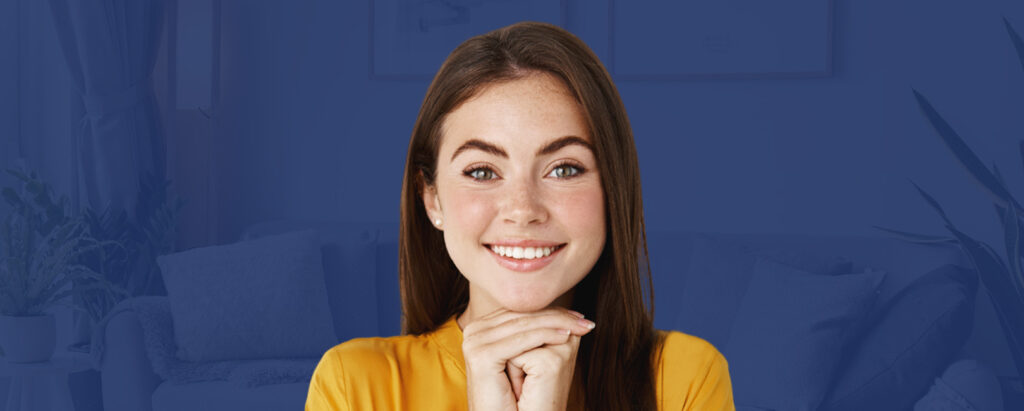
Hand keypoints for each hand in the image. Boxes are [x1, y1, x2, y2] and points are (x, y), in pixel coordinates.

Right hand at [461, 307, 595, 410]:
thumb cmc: (519, 398)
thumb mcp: (528, 358)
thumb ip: (534, 331)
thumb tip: (565, 310)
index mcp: (481, 328)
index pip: (521, 311)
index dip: (550, 311)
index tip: (578, 315)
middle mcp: (474, 330)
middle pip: (522, 316)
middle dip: (556, 316)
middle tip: (585, 320)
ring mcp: (474, 341)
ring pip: (524, 325)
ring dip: (556, 323)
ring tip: (581, 326)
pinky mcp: (481, 355)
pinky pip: (521, 340)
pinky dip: (545, 336)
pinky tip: (565, 337)